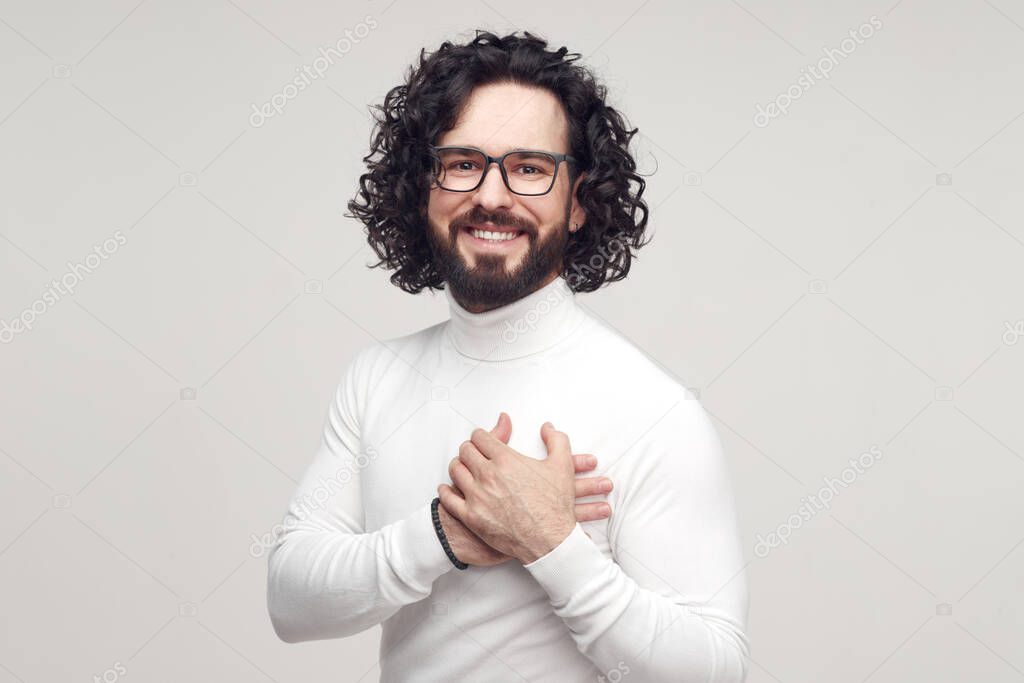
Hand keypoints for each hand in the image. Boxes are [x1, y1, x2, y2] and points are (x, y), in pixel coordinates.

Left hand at [439, 414, 580, 563]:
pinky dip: (446, 491)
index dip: (481, 436)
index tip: (482, 440)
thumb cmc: (555, 507)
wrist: (550, 541)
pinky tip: (449, 489)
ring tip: (463, 468)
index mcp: (506, 460)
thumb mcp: (563, 466)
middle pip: (465, 451)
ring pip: (455, 471)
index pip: (480, 437)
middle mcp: (488, 475)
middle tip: (473, 453)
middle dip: (470, 449)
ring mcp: (477, 496)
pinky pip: (449, 499)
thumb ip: (556, 440)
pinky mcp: (471, 517)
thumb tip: (547, 428)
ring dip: (458, 466)